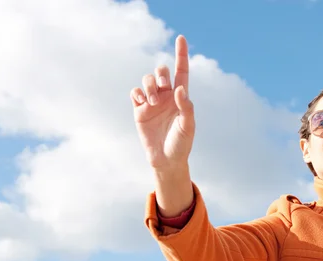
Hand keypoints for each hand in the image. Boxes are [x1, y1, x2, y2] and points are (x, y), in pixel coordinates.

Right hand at [131, 35, 194, 170]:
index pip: (182, 71)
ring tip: (152, 102)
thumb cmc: (181, 144)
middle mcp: (167, 96)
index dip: (181, 54)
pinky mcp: (139, 110)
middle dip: (161, 74)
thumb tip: (179, 89)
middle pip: (162, 72)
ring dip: (149, 86)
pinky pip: (134, 93)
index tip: (181, 38)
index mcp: (181, 97)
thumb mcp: (188, 127)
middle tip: (164, 87)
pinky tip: (142, 102)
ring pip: (147, 80)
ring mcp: (152, 102)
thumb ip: (186, 107)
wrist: (166, 160)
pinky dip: (137, 93)